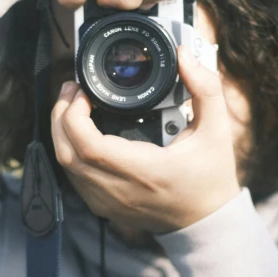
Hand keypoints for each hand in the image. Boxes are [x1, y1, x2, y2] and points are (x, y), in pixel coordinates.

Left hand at [51, 46, 240, 233]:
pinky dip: (70, 150)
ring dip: (62, 132)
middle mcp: (120, 190)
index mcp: (145, 170)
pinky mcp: (103, 207)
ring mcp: (108, 202)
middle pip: (67, 153)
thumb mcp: (217, 130)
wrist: (206, 221)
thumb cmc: (211, 176)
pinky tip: (79, 132)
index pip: (90, 146)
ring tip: (72, 105)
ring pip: (65, 166)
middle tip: (72, 90)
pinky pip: (74, 177)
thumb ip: (205, 88)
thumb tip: (184, 55)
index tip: (82, 91)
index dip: (74, 115)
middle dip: (60, 116)